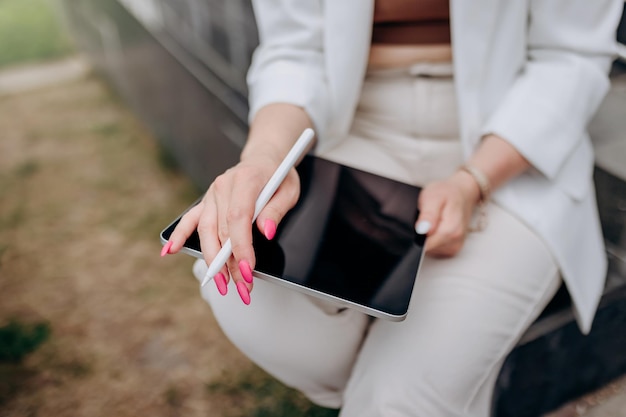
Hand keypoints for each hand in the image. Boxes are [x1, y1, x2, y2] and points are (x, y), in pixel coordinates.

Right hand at [165, 155, 300, 303]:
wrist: (264, 159)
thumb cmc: (278, 176)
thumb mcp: (289, 190)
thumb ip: (276, 211)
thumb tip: (266, 232)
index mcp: (245, 180)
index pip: (238, 218)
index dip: (241, 247)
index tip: (247, 269)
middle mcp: (223, 186)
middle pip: (222, 230)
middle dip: (231, 263)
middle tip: (242, 286)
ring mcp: (211, 194)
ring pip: (206, 231)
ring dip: (211, 260)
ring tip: (221, 283)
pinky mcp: (206, 202)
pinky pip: (189, 220)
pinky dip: (178, 236)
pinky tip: (169, 251)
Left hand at [415, 170, 480, 256]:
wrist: (462, 194)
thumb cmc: (447, 193)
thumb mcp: (434, 197)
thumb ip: (428, 215)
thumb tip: (421, 230)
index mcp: (451, 230)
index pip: (425, 246)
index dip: (416, 237)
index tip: (417, 225)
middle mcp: (454, 242)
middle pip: (426, 249)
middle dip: (421, 236)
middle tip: (424, 218)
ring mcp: (454, 247)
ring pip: (429, 250)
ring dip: (426, 237)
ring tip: (430, 221)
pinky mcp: (451, 249)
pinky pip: (434, 249)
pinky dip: (431, 240)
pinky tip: (433, 228)